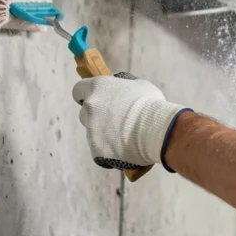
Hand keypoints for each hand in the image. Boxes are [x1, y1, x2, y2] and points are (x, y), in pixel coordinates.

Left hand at [72, 74, 190, 170]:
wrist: (156, 130)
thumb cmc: (150, 104)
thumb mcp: (138, 85)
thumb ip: (122, 87)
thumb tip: (120, 90)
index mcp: (97, 88)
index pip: (78, 90)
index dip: (86, 95)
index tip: (96, 100)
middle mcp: (89, 107)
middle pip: (85, 113)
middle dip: (96, 116)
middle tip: (116, 120)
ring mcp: (91, 130)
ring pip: (92, 132)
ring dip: (104, 133)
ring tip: (126, 136)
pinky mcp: (95, 149)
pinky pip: (100, 150)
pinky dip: (110, 150)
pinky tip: (125, 147)